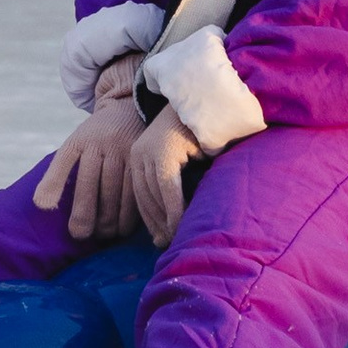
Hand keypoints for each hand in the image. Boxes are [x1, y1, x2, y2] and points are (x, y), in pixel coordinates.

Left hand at [35, 93, 142, 243]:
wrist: (130, 109)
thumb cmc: (97, 138)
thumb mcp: (77, 143)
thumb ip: (60, 170)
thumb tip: (41, 205)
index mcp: (80, 139)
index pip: (63, 160)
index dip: (52, 184)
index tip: (42, 206)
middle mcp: (100, 142)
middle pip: (89, 185)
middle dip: (83, 215)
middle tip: (79, 235)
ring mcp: (122, 150)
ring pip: (113, 192)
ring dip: (107, 220)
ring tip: (103, 235)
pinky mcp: (141, 160)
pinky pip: (134, 193)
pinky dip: (128, 215)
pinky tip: (123, 228)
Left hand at [129, 105, 200, 247]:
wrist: (210, 104)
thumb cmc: (198, 137)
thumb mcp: (179, 163)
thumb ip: (171, 186)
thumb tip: (167, 225)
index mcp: (137, 156)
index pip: (139, 195)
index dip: (149, 219)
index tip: (158, 238)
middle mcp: (138, 152)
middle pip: (144, 197)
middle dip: (156, 223)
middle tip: (166, 243)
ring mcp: (150, 150)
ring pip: (155, 194)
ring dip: (166, 219)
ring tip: (176, 236)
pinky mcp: (165, 150)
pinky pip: (168, 186)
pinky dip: (175, 207)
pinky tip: (182, 222)